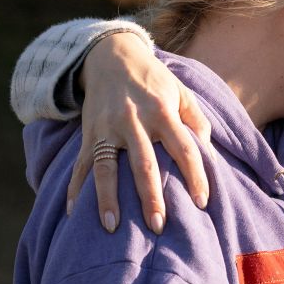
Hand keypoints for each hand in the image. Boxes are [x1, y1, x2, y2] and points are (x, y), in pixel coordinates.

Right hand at [67, 32, 211, 232]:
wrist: (112, 56)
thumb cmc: (154, 80)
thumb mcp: (182, 92)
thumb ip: (197, 121)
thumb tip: (209, 155)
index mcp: (162, 111)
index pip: (184, 148)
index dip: (195, 175)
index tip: (203, 202)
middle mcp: (133, 121)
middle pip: (144, 164)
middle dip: (150, 196)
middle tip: (158, 226)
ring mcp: (107, 128)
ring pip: (106, 168)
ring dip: (108, 199)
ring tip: (111, 227)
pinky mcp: (89, 133)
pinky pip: (80, 164)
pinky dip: (75, 188)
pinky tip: (74, 212)